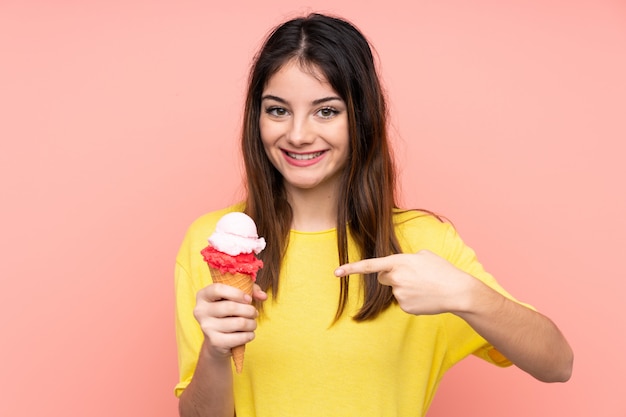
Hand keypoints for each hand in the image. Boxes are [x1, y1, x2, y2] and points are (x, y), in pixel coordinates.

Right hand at [193, 283, 266, 358]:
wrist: (217, 341)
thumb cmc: (228, 313)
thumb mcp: (236, 297)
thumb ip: (251, 291)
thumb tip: (263, 296)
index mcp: (203, 295)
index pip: (218, 289)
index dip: (236, 293)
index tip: (248, 299)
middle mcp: (200, 311)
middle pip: (230, 307)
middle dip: (249, 310)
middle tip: (254, 313)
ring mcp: (206, 327)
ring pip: (239, 323)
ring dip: (252, 323)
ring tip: (252, 323)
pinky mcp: (214, 342)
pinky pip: (239, 337)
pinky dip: (249, 335)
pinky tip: (249, 334)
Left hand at [335, 250, 474, 314]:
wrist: (457, 291)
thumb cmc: (442, 270)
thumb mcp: (424, 255)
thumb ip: (407, 258)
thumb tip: (402, 266)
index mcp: (399, 262)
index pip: (370, 265)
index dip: (351, 268)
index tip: (336, 273)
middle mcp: (395, 278)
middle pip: (383, 278)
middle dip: (392, 276)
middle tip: (412, 276)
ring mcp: (399, 294)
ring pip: (394, 290)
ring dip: (405, 287)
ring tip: (424, 286)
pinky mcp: (405, 307)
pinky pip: (402, 301)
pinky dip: (411, 299)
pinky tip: (425, 297)